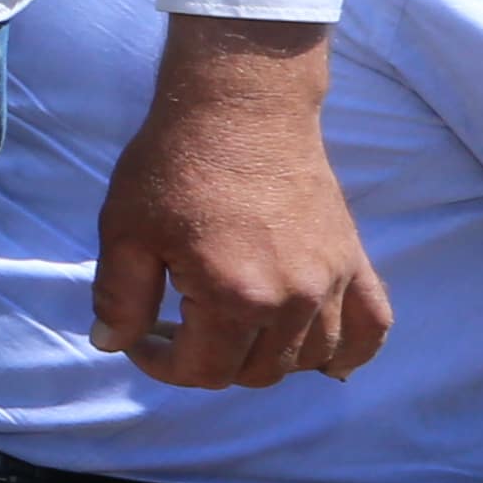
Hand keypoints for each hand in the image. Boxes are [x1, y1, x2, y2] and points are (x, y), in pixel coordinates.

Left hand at [91, 17, 390, 388]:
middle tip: (176, 330)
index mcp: (236, 298)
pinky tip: (324, 361)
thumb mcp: (126, 231)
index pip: (204, 372)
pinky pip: (373, 326)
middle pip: (257, 373)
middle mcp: (295, 300)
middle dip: (209, 364)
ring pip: (309, 358)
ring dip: (265, 360)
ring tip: (229, 332)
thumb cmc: (175, 166)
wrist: (241, 109)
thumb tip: (110, 344)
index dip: (161, 365)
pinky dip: (352, 352)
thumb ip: (119, 297)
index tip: (139, 339)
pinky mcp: (355, 260)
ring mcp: (332, 282)